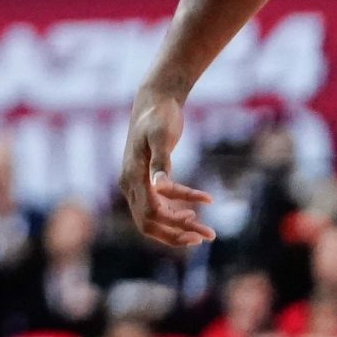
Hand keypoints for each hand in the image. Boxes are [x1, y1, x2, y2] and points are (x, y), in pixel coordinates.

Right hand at [121, 84, 212, 247]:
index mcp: (132, 176)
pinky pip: (160, 202)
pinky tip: (203, 202)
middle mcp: (129, 184)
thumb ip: (161, 162)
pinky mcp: (145, 179)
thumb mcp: (162, 136)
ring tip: (207, 231)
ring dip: (179, 227)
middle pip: (149, 223)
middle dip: (176, 234)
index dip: (174, 225)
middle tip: (207, 237)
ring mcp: (136, 183)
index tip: (199, 228)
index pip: (150, 213)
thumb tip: (160, 187)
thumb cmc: (159, 116)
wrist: (154, 100)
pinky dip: (180, 206)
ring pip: (154, 217)